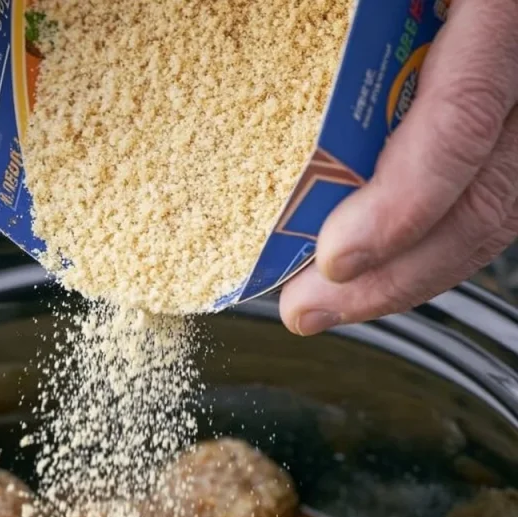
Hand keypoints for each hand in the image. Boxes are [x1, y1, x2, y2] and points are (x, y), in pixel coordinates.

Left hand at [280, 0, 517, 335]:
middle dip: (396, 275)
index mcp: (499, 7)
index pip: (467, 118)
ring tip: (332, 305)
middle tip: (311, 311)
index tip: (336, 259)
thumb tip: (203, 25)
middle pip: (490, 195)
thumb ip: (318, 6)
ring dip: (410, 272)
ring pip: (497, 206)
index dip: (405, 204)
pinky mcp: (512, 103)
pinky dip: (428, 234)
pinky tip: (375, 259)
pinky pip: (489, 184)